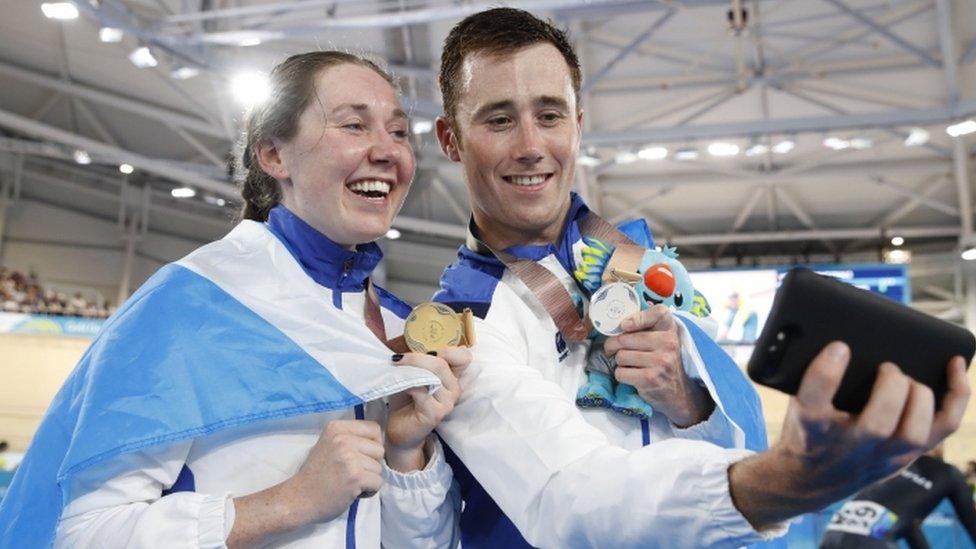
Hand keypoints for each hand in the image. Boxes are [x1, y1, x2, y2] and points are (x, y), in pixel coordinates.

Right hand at [228, 420, 384, 546]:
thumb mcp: (328, 445)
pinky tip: (353, 492)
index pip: (374, 428)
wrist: (298, 499)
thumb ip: (349, 438)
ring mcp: (349, 457)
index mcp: (337, 428)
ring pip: (380, 467)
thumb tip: (377, 439)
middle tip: (353, 473)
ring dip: (369, 479)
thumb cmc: (315, 474)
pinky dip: (369, 491)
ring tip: (350, 483)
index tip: (361, 456)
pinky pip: (378, 482)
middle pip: (379, 449)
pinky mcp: (355, 476)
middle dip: (371, 464)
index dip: (372, 444)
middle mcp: (343, 439)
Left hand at [385, 347, 469, 470]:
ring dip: (411, 369)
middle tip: (398, 358)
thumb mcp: (414, 376)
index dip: (448, 350)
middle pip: (443, 362)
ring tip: (397, 371)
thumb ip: (421, 363)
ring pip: (434, 374)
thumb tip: (410, 347)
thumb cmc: (407, 401)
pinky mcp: (436, 413)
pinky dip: (409, 384)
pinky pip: (422, 390)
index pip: (464, 356)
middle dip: (418, 357)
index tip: (427, 351)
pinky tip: (401, 386)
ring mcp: (447, 402)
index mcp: (452, 378)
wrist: (400, 431)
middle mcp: (455, 389)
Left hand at [603, 304, 712, 426]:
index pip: (658, 312)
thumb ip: (645, 327)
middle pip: (625, 338)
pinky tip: (632, 376)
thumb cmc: (663, 361)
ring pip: (621, 356)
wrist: (678, 392)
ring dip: (620, 362)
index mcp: (670, 330)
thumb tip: (618, 325)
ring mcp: (660, 361)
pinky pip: (621, 372)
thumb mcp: (661, 340)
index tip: (625, 326)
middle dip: (613, 345)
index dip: (637, 318)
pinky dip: (621, 375)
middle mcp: (668, 343)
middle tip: (614, 350)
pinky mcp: (650, 378)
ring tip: (630, 365)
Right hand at [729, 341, 969, 528]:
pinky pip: (943, 426)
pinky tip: (955, 365)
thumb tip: (837, 339)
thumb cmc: (807, 429)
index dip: (827, 373)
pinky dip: (956, 395)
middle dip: (889, 389)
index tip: (839, 347)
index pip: (815, 404)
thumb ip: (813, 381)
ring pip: (913, 433)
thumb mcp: (796, 406)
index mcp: (811, 430)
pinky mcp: (908, 454)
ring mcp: (882, 455)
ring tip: (909, 377)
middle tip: (887, 367)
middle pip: (876, 426)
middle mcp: (848, 448)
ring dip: (919, 397)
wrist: (813, 477)